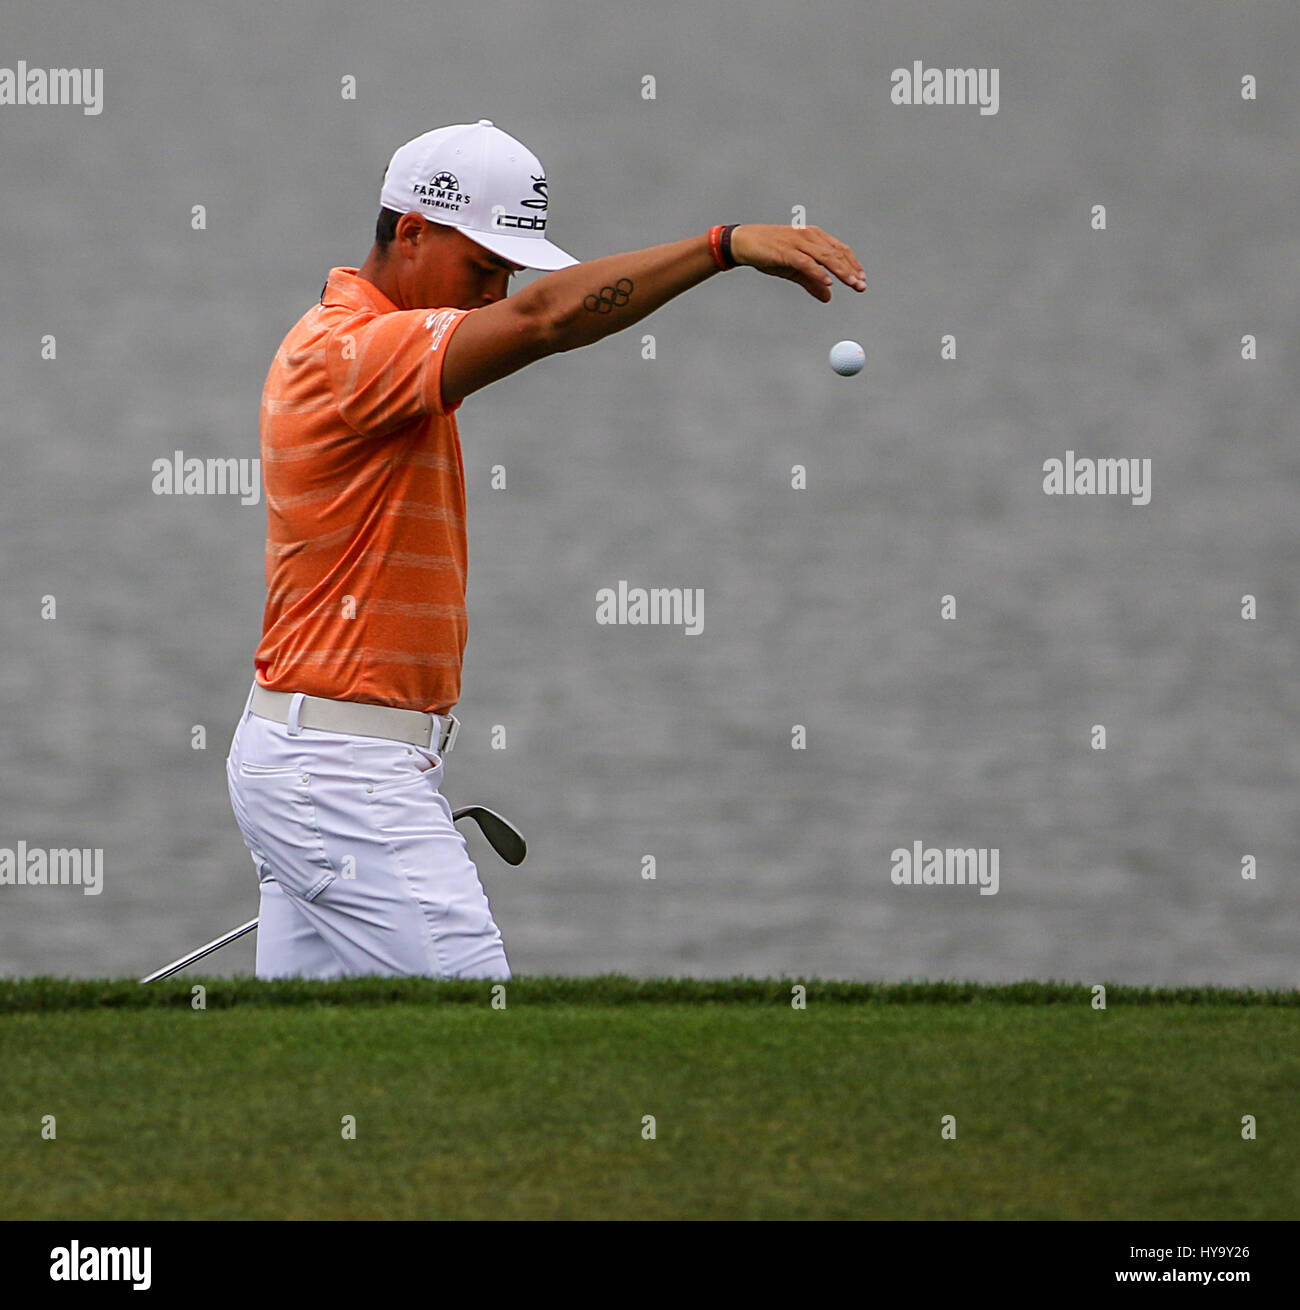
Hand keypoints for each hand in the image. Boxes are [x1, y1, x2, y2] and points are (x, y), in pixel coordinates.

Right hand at [729, 224, 865, 301]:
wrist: (744, 243)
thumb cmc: (770, 253)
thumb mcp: (794, 270)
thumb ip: (812, 282)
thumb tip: (828, 297)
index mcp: (814, 237)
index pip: (840, 250)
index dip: (853, 264)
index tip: (862, 279)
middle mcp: (810, 236)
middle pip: (837, 254)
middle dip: (851, 271)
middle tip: (861, 286)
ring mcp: (798, 242)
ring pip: (826, 257)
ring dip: (841, 272)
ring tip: (852, 284)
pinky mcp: (787, 251)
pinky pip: (806, 262)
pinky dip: (818, 272)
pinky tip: (828, 282)